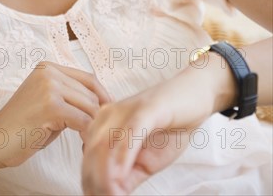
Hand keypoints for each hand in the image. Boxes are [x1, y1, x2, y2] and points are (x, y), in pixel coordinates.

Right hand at [0, 61, 111, 168]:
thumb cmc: (22, 126)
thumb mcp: (48, 101)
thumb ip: (70, 96)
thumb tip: (103, 103)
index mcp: (49, 67)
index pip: (88, 78)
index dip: (103, 96)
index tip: (109, 112)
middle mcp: (49, 72)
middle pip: (90, 93)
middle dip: (98, 115)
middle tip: (98, 133)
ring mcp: (49, 87)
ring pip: (89, 107)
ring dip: (93, 126)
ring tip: (88, 139)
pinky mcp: (51, 106)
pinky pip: (83, 121)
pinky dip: (87, 134)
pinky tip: (82, 143)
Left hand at [82, 52, 235, 195]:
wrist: (195, 98)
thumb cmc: (172, 127)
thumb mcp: (146, 160)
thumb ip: (128, 176)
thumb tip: (109, 194)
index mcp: (105, 124)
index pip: (88, 157)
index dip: (89, 181)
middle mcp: (111, 114)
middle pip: (92, 152)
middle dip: (95, 181)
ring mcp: (127, 109)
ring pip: (106, 143)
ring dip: (106, 174)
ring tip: (113, 192)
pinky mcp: (147, 107)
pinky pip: (131, 131)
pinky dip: (124, 156)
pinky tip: (122, 174)